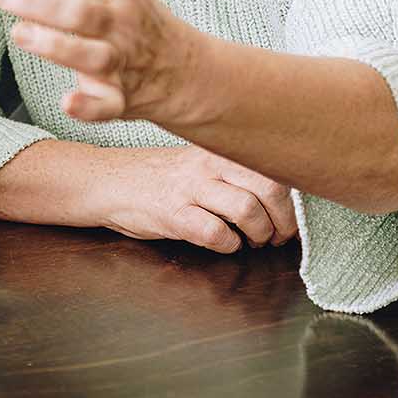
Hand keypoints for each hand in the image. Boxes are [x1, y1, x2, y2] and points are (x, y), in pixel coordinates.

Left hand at [0, 0, 201, 123]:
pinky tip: (67, 102)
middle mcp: (121, 22)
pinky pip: (107, 105)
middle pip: (79, 11)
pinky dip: (88, 107)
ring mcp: (124, 62)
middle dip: (37, 1)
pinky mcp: (124, 99)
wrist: (187, 69)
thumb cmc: (129, 22)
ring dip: (56, 45)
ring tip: (19, 34)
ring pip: (92, 55)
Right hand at [104, 145, 298, 252]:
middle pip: (269, 189)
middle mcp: (207, 165)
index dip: (291, 200)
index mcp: (217, 151)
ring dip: (259, 234)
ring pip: (247, 210)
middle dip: (283, 221)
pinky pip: (215, 233)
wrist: (106, 182)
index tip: (290, 218)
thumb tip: (276, 197)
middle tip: (277, 236)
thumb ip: (230, 173)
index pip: (272, 169)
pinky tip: (224, 244)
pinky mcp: (172, 214)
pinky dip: (229, 246)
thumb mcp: (195, 163)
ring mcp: (189, 188)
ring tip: (253, 242)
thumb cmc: (155, 177)